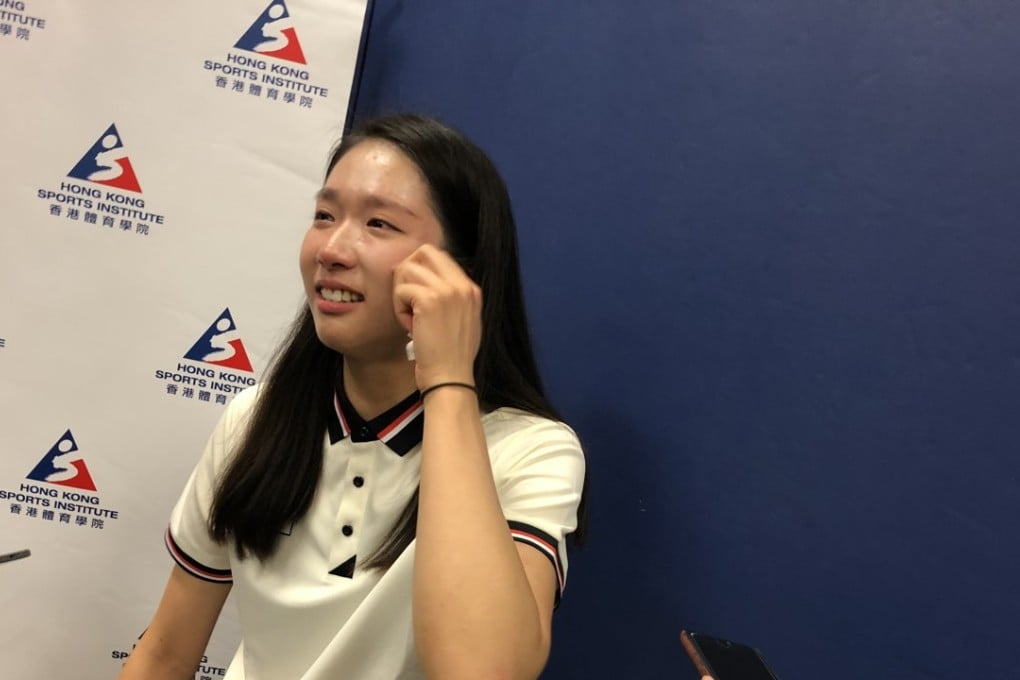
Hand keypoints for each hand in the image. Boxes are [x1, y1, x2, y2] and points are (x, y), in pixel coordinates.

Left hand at [392, 244, 480, 389]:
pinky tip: (410, 328)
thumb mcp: (462, 322)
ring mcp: (448, 290)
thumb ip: (452, 299)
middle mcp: (463, 285)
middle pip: (424, 251)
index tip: (415, 297)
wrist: (450, 379)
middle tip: (406, 300)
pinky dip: (398, 309)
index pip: (439, 257)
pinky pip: (401, 290)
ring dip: (401, 294)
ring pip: (408, 270)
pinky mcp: (430, 300)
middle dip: (407, 272)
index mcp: (471, 289)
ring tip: (410, 318)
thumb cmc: (451, 358)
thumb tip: (425, 282)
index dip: (420, 272)